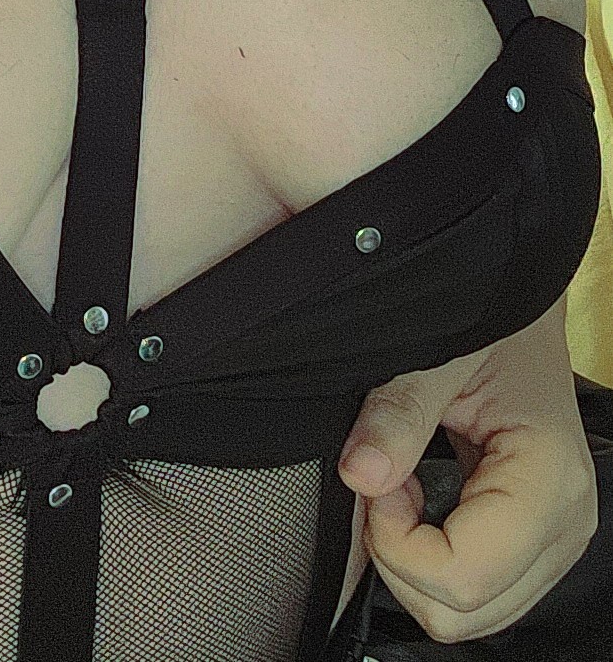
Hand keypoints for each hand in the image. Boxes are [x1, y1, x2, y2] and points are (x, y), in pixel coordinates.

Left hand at [337, 296, 596, 641]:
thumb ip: (397, 412)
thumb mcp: (438, 351)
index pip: (464, 578)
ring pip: (467, 614)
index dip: (397, 542)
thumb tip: (360, 475)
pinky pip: (475, 591)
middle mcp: (564, 525)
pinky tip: (421, 501)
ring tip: (404, 485)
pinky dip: (431, 561)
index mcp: (550, 481)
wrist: (519, 310)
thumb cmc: (491, 320)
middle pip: (462, 612)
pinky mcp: (533, 543)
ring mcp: (553, 539)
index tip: (379, 479)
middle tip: (387, 481)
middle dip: (401, 558)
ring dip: (415, 562)